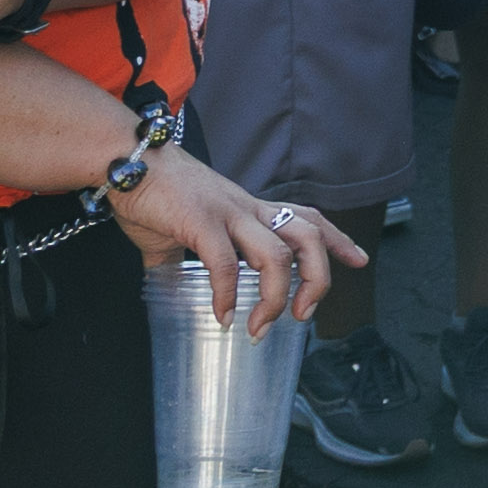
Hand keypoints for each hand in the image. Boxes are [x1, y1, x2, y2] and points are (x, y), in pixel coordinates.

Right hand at [114, 145, 362, 324]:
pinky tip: (223, 315)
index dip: (337, 239)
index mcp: (250, 208)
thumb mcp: (188, 226)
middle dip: (319, 278)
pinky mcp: (200, 220)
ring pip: (277, 254)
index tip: (359, 260)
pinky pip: (226, 263)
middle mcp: (248, 208)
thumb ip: (190, 254)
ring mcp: (228, 213)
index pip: (308, 218)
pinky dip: (228, 294)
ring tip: (259, 327)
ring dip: (276, 298)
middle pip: (307, 237)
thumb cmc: (155, 192)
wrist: (128, 160)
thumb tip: (174, 284)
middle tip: (306, 313)